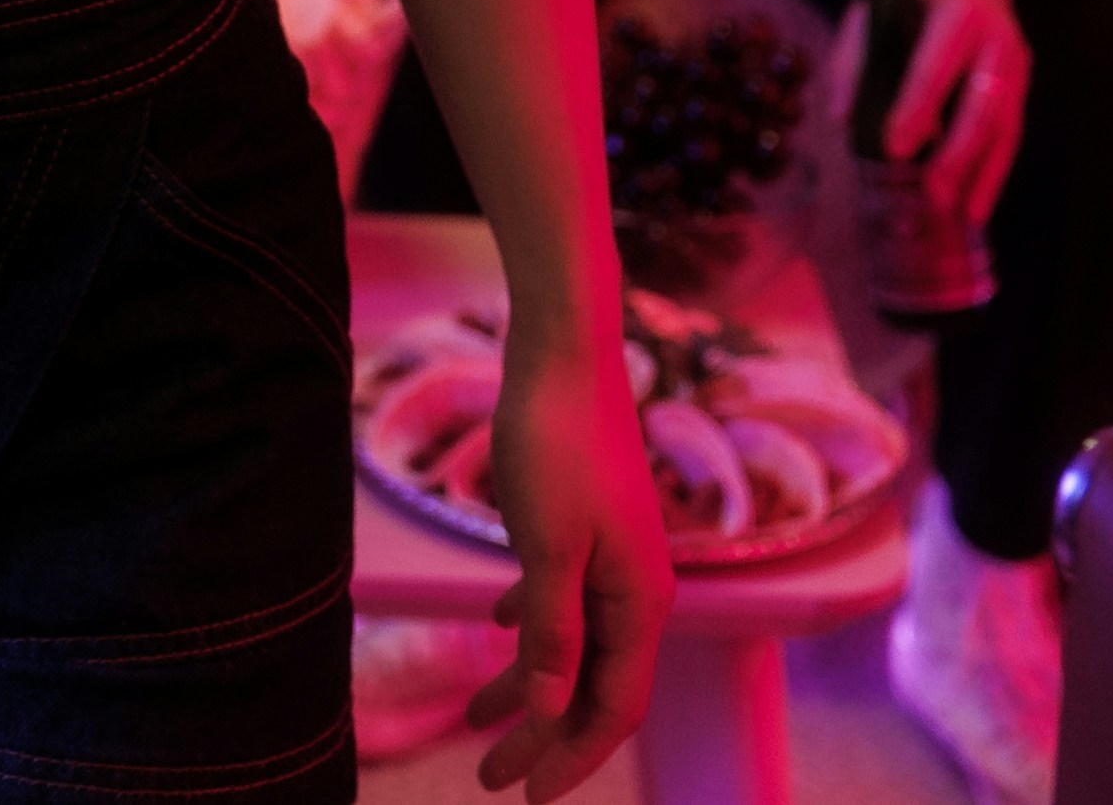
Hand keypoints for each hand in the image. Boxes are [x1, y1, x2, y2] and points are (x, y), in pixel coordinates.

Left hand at [463, 325, 666, 791]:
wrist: (562, 352)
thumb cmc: (556, 442)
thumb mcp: (546, 546)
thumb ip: (551, 631)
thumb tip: (549, 711)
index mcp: (637, 602)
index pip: (612, 707)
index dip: (570, 755)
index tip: (525, 795)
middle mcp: (634, 589)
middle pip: (592, 685)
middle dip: (543, 736)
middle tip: (489, 778)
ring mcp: (611, 557)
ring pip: (572, 644)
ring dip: (528, 687)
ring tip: (475, 720)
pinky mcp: (584, 527)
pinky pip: (560, 599)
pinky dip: (529, 628)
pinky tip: (496, 634)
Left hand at [876, 0, 1035, 234]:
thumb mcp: (875, 2)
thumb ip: (855, 57)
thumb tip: (842, 120)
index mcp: (955, 10)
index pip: (935, 63)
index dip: (917, 106)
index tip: (893, 147)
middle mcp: (995, 38)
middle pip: (982, 102)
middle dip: (958, 153)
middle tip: (930, 195)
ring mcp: (1014, 63)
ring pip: (1005, 126)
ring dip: (981, 174)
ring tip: (957, 218)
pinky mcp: (1021, 84)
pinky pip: (1012, 134)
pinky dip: (995, 173)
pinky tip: (976, 207)